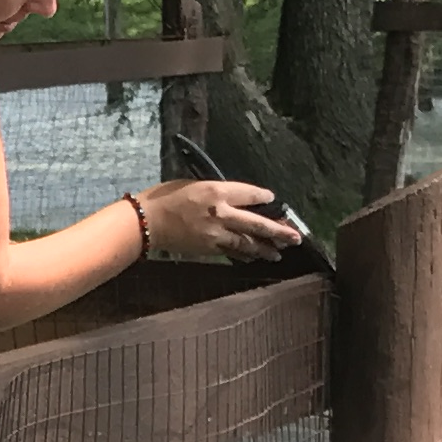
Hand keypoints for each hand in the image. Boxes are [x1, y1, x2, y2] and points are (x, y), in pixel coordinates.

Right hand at [134, 179, 306, 264]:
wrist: (146, 222)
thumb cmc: (165, 198)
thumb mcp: (193, 184)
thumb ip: (217, 191)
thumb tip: (235, 199)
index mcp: (216, 191)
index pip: (250, 194)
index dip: (264, 198)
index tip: (272, 199)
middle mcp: (221, 212)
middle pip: (257, 223)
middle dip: (278, 231)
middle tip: (295, 237)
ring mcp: (215, 233)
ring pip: (248, 243)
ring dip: (266, 248)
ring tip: (281, 252)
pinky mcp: (208, 248)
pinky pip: (232, 251)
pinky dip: (246, 254)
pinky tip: (256, 257)